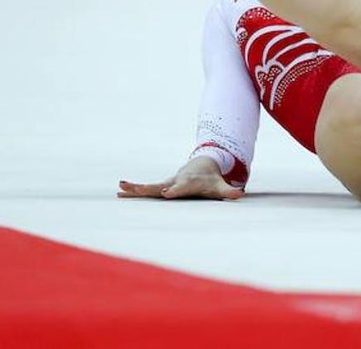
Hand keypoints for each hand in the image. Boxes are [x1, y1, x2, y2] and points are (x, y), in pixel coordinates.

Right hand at [118, 156, 243, 200]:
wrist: (202, 166)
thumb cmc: (210, 180)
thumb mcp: (219, 186)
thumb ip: (228, 191)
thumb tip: (240, 194)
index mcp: (188, 183)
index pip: (181, 187)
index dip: (174, 190)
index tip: (165, 193)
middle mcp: (174, 182)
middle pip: (160, 185)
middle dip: (148, 188)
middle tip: (136, 189)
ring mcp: (166, 183)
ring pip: (149, 187)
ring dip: (135, 188)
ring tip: (120, 188)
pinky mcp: (161, 186)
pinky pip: (146, 190)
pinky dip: (134, 191)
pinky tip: (120, 193)